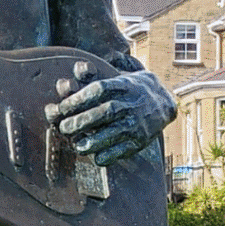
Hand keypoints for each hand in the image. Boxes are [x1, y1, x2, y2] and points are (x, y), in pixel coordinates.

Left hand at [54, 69, 175, 165]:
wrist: (162, 102)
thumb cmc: (126, 89)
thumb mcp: (114, 76)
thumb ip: (93, 75)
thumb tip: (76, 69)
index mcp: (123, 85)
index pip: (100, 89)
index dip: (80, 98)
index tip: (62, 107)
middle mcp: (132, 103)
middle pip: (106, 111)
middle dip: (81, 121)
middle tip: (63, 128)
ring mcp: (138, 123)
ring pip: (115, 132)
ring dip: (92, 141)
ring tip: (76, 144)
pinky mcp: (141, 140)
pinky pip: (125, 150)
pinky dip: (109, 155)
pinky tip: (96, 156)